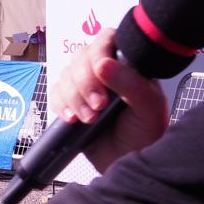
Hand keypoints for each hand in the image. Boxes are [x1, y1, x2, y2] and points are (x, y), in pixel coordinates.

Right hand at [50, 26, 168, 171]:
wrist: (129, 164)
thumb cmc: (145, 136)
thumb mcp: (148, 108)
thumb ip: (130, 84)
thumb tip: (103, 64)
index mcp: (128, 65)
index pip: (106, 39)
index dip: (99, 51)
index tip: (101, 71)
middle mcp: (106, 71)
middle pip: (80, 57)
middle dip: (85, 83)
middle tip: (99, 105)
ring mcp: (86, 87)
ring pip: (65, 75)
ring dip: (74, 98)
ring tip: (91, 118)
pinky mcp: (71, 102)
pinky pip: (55, 93)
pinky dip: (61, 105)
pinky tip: (74, 119)